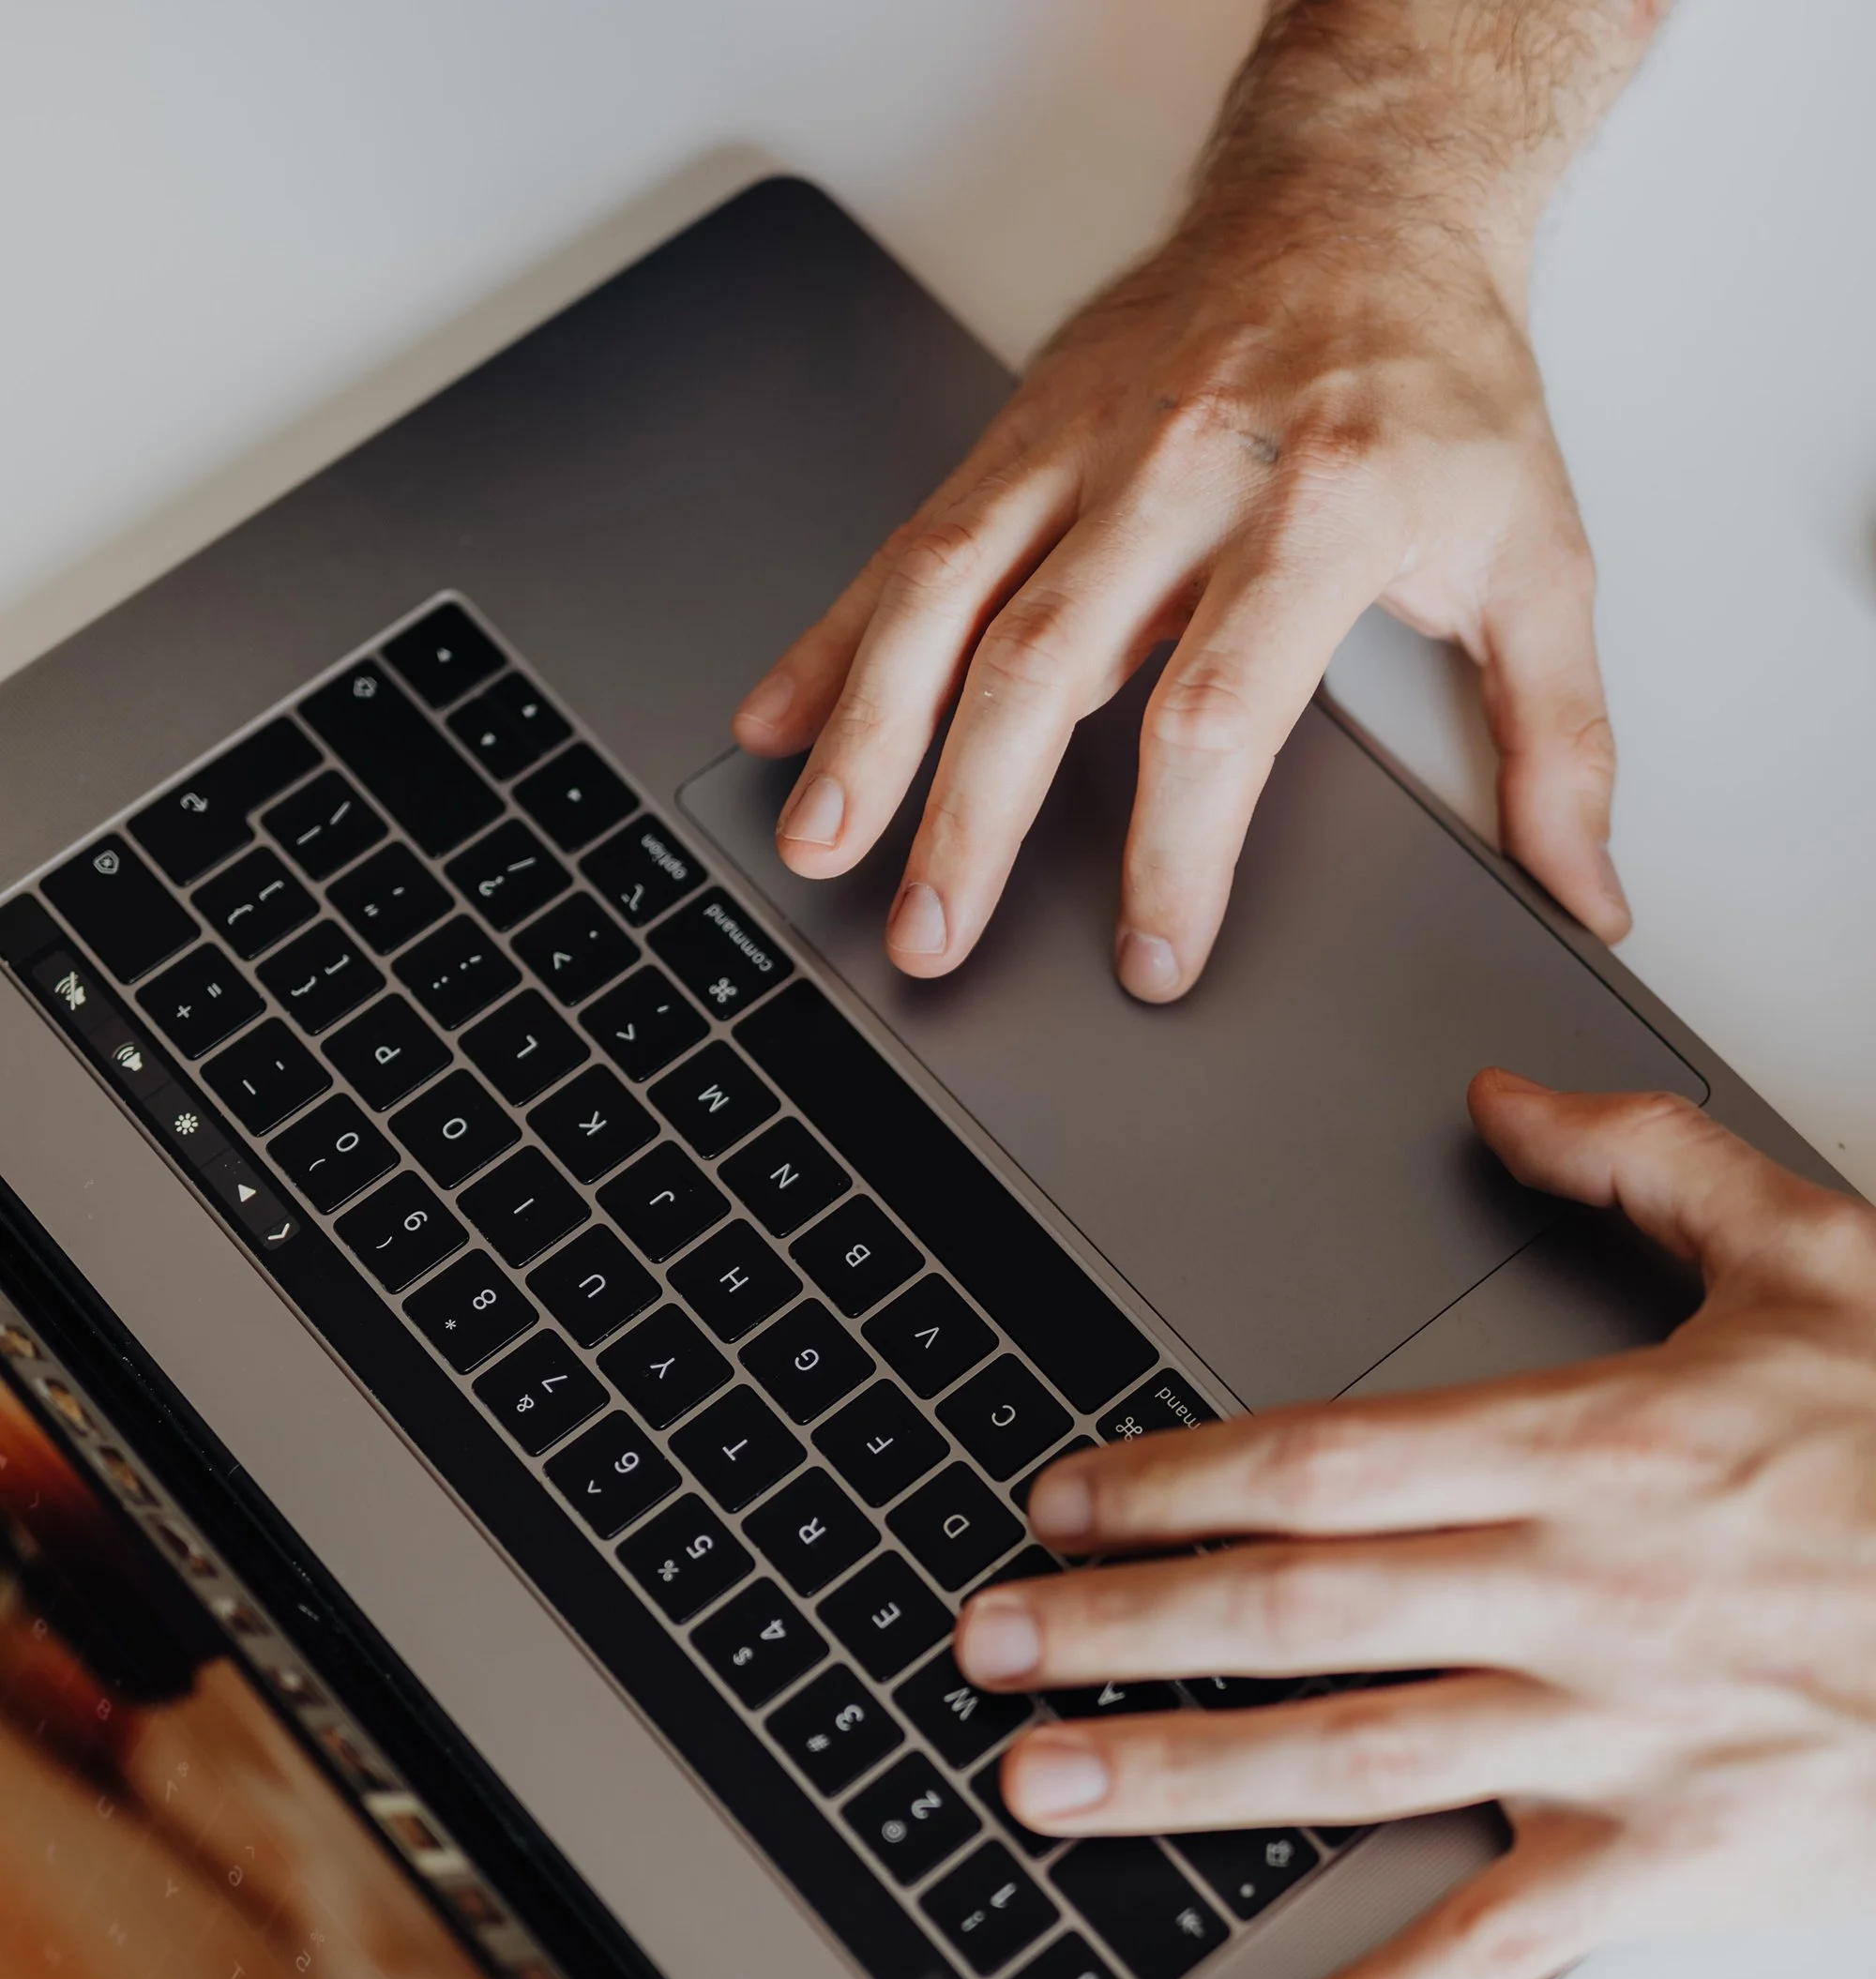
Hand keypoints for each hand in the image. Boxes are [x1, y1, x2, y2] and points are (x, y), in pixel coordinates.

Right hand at [734, 6, 1653, 995]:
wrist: (1362, 193)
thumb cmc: (1438, 382)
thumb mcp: (1538, 555)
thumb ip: (1558, 742)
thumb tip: (1585, 891)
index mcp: (1315, 508)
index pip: (1218, 709)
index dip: (1175, 849)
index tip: (1152, 954)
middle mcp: (1181, 470)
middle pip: (1042, 665)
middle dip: (972, 818)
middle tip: (933, 939)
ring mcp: (1080, 447)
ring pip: (944, 595)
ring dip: (869, 733)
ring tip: (821, 842)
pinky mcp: (1017, 431)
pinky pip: (908, 540)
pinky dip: (834, 635)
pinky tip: (779, 717)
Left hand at [954, 1074, 1875, 1978]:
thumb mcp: (1815, 1249)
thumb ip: (1641, 1162)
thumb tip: (1498, 1104)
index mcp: (1587, 1446)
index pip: (1322, 1462)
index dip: (1171, 1483)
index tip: (1065, 1501)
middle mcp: (1571, 1593)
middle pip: (1294, 1607)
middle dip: (1117, 1625)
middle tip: (979, 1645)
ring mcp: (1613, 1738)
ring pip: (1350, 1761)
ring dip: (1179, 1782)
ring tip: (1039, 1793)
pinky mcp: (1672, 1862)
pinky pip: (1495, 1950)